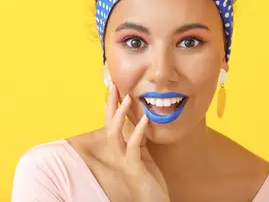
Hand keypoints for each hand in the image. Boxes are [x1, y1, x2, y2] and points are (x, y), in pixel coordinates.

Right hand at [105, 83, 169, 201]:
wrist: (154, 200)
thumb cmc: (150, 179)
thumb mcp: (145, 153)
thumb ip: (140, 139)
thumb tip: (141, 119)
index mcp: (121, 148)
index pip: (113, 122)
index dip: (112, 105)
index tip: (114, 85)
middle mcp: (118, 153)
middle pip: (108, 124)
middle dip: (111, 104)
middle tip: (114, 85)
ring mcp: (125, 160)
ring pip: (115, 135)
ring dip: (120, 115)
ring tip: (127, 98)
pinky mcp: (134, 168)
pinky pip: (133, 148)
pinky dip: (137, 132)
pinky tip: (144, 120)